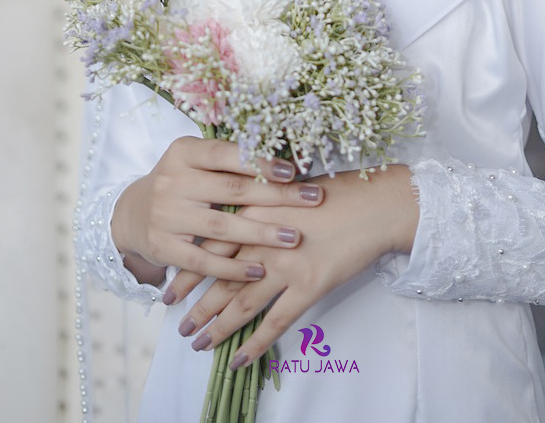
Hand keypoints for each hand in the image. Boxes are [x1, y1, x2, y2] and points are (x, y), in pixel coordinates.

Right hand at [110, 136, 324, 288]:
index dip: (260, 162)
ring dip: (261, 234)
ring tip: (293, 237)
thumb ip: (229, 160)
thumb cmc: (180, 183)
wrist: (131, 214)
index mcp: (184, 152)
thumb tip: (284, 163)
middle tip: (312, 199)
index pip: (226, 154)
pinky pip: (203, 262)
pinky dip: (232, 269)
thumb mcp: (195, 161)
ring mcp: (166, 216)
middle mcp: (172, 181)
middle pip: (232, 190)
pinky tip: (259, 270)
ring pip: (221, 227)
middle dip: (276, 196)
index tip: (293, 170)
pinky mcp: (163, 247)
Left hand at [168, 164, 418, 357]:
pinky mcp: (308, 287)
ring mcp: (285, 265)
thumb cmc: (337, 191)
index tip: (169, 286)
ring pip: (241, 303)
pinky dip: (255, 344)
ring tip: (197, 343)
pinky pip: (275, 323)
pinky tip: (239, 359)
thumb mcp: (290, 186)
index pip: (211, 244)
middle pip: (220, 276)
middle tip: (178, 323)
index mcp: (256, 209)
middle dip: (196, 302)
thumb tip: (236, 213)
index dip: (188, 268)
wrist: (375, 204)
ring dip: (217, 327)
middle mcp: (263, 239)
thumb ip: (260, 200)